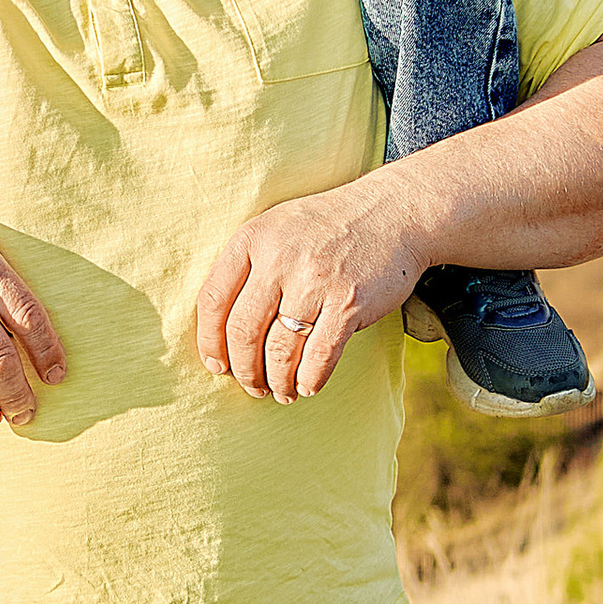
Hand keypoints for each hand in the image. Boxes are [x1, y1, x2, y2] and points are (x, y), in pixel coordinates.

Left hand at [197, 181, 429, 402]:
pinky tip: (307, 386)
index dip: (210, 342)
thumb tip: (223, 335)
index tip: (216, 365)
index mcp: (252, 238)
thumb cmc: (326, 228)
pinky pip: (320, 355)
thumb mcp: (276, 228)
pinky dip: (310, 379)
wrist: (392, 212)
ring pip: (280, 350)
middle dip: (244, 370)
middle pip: (244, 332)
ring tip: (280, 391)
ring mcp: (315, 280)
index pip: (213, 300)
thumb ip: (247, 267)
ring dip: (277, 380)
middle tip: (251, 386)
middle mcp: (279, 258)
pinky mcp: (349, 302)